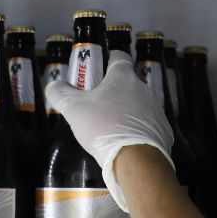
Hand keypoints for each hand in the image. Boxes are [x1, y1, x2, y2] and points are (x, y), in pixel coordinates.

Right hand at [45, 50, 173, 211]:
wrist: (135, 160)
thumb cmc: (103, 127)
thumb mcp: (73, 109)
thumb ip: (60, 94)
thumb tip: (53, 86)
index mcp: (123, 77)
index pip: (118, 57)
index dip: (107, 60)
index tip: (97, 71)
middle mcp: (143, 89)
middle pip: (127, 83)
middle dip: (112, 91)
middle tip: (96, 105)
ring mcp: (156, 109)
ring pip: (138, 104)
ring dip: (125, 111)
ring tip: (109, 128)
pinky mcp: (162, 130)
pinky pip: (147, 125)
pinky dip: (136, 130)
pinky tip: (124, 142)